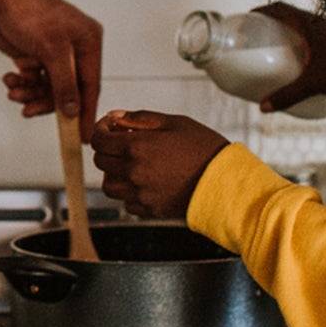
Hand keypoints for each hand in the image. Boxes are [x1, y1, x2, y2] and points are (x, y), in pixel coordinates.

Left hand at [0, 0, 102, 136]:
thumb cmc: (27, 12)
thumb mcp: (51, 50)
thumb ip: (64, 84)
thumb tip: (73, 111)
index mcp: (88, 41)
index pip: (91, 85)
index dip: (85, 112)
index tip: (81, 136)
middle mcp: (73, 47)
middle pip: (67, 90)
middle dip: (47, 101)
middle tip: (28, 110)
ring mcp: (52, 52)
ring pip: (47, 87)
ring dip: (30, 93)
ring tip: (14, 91)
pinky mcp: (33, 54)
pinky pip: (33, 80)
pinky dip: (21, 84)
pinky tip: (10, 79)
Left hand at [90, 110, 230, 219]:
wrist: (226, 182)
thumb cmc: (204, 150)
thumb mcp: (174, 123)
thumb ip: (141, 118)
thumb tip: (116, 116)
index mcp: (137, 147)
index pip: (99, 140)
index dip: (100, 130)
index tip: (109, 128)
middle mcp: (134, 171)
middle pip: (101, 162)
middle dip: (107, 149)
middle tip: (122, 144)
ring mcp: (140, 193)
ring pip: (109, 186)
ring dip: (114, 174)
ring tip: (131, 165)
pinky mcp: (149, 210)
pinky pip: (126, 203)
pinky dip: (130, 193)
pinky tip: (145, 183)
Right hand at [252, 2, 325, 111]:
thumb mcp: (311, 84)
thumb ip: (286, 95)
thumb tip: (263, 107)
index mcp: (311, 24)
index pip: (282, 8)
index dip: (264, 10)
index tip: (251, 16)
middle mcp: (323, 22)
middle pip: (293, 14)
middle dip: (275, 20)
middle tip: (262, 32)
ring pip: (307, 23)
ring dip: (292, 28)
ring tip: (281, 44)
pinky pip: (319, 32)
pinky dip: (306, 37)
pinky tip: (305, 54)